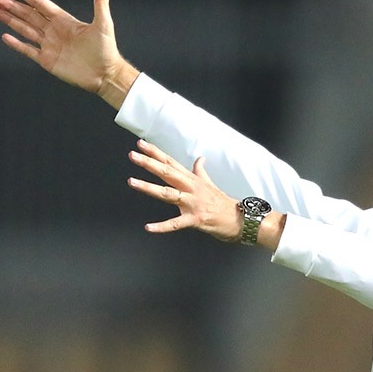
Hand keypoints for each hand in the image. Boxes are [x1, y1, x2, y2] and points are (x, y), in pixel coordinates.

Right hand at [0, 0, 138, 107]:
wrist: (105, 75)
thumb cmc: (106, 50)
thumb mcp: (103, 24)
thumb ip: (100, 2)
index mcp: (64, 20)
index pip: (40, 4)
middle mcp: (54, 31)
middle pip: (29, 15)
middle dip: (13, 6)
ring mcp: (49, 46)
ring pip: (25, 30)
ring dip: (11, 20)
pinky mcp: (47, 60)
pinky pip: (28, 50)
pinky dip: (17, 44)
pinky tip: (5, 36)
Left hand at [127, 140, 241, 242]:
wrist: (240, 219)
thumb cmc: (223, 203)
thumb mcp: (210, 183)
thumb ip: (200, 171)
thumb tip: (200, 158)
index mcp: (192, 180)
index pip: (171, 163)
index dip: (156, 153)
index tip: (141, 144)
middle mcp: (191, 188)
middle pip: (167, 173)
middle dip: (149, 163)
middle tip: (133, 155)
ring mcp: (192, 203)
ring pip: (167, 194)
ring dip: (149, 187)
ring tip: (132, 181)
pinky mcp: (195, 219)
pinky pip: (176, 224)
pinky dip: (162, 227)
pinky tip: (148, 227)